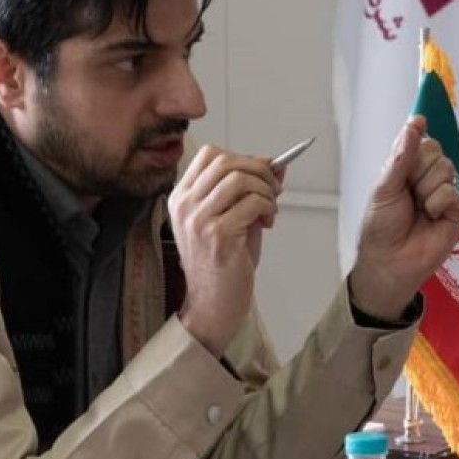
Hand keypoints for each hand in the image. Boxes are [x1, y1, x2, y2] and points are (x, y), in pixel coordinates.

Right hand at [168, 145, 281, 356]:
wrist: (213, 304)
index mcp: (181, 197)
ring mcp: (198, 219)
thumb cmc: (222, 263)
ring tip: (270, 208)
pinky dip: (268, 206)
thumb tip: (277, 164)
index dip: (241, 157)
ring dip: (265, 189)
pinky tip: (267, 221)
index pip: (209, 154)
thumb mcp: (232, 218)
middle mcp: (185, 205)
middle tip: (272, 188)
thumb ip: (249, 190)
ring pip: (240, 178)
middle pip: (225, 161)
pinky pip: (252, 202)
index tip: (259, 172)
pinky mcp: (217, 234)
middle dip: (258, 169)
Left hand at [349, 116, 458, 320]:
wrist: (390, 260)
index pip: (419, 141)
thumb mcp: (385, 187)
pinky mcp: (454, 210)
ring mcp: (440, 193)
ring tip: (417, 207)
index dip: (417, 137)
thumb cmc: (381, 226)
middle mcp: (423, 178)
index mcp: (404, 170)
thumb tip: (414, 124)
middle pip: (435, 151)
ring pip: (445, 169)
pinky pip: (452, 192)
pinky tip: (429, 217)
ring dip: (426, 188)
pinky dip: (437, 203)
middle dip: (419, 168)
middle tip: (408, 190)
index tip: (418, 122)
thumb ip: (401, 155)